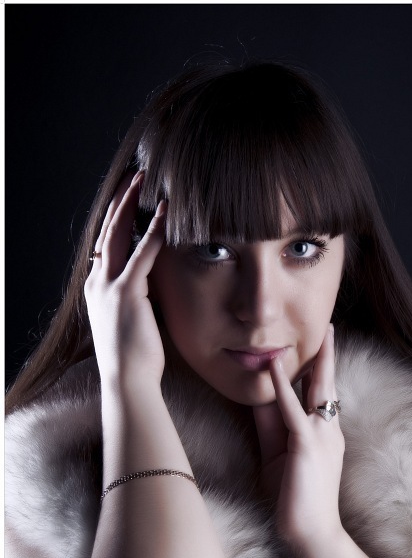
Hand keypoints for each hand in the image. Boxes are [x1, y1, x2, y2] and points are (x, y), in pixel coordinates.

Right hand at [84, 172, 166, 387]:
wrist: (127, 380)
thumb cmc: (135, 358)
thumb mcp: (130, 320)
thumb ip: (137, 297)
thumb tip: (154, 285)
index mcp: (97, 289)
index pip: (106, 244)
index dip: (116, 218)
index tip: (128, 197)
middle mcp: (97, 283)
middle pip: (107, 231)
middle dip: (120, 201)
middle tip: (135, 177)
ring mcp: (108, 286)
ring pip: (119, 234)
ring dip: (133, 205)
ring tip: (146, 182)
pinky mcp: (126, 293)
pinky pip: (143, 253)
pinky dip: (155, 231)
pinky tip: (167, 213)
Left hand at [254, 325, 345, 553]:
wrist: (313, 534)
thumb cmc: (296, 500)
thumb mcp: (279, 457)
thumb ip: (271, 428)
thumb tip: (260, 401)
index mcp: (324, 434)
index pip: (318, 395)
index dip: (317, 369)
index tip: (316, 346)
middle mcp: (328, 430)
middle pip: (327, 384)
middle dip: (327, 355)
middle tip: (328, 327)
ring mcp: (320, 437)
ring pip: (318, 389)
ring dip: (315, 360)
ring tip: (317, 333)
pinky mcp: (306, 447)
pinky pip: (293, 410)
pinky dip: (283, 387)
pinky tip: (274, 367)